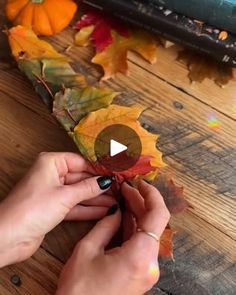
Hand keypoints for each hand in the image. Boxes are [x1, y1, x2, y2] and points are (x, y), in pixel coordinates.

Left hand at [0, 152, 114, 266]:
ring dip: (97, 198)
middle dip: (99, 185)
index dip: (99, 169)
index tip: (116, 173)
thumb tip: (106, 181)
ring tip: (116, 201)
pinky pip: (75, 205)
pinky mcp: (53, 208)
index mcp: (51, 163)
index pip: (81, 162)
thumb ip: (88, 188)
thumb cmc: (31, 209)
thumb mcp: (65, 196)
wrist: (9, 237)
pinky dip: (88, 208)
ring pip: (79, 193)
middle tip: (119, 189)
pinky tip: (105, 211)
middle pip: (81, 177)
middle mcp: (52, 175)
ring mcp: (53, 192)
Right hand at [57, 180, 169, 294]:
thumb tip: (116, 210)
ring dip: (138, 214)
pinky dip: (134, 229)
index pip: (159, 216)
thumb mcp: (87, 251)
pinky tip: (124, 217)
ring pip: (148, 234)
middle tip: (125, 188)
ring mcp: (147, 271)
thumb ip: (105, 226)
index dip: (153, 195)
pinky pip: (142, 245)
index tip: (140, 183)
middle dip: (141, 202)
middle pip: (154, 223)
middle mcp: (150, 264)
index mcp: (139, 256)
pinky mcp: (141, 275)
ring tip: (123, 198)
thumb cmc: (79, 290)